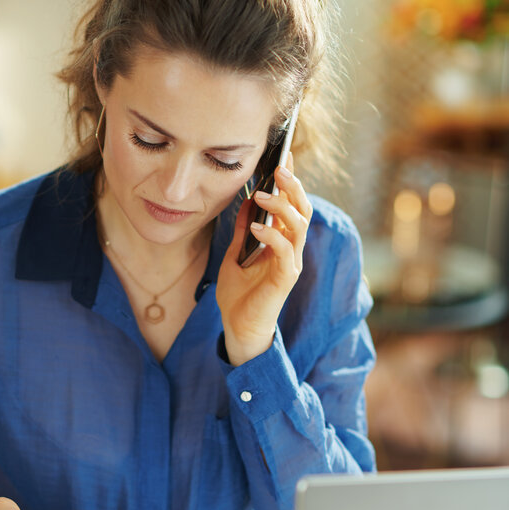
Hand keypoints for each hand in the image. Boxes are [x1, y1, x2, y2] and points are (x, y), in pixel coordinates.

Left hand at [216, 153, 312, 365]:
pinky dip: (272, 237)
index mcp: (281, 242)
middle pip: (302, 210)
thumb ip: (242, 231)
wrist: (237, 328)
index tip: (284, 154)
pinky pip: (285, 252)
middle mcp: (291, 250)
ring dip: (282, 208)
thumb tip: (245, 201)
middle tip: (278, 167)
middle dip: (293, 187)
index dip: (290, 180)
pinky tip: (256, 227)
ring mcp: (290, 264)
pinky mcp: (285, 280)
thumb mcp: (234, 255)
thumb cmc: (238, 295)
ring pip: (299, 227)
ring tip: (262, 196)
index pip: (291, 205)